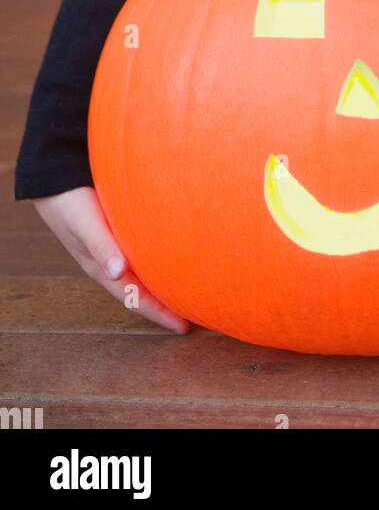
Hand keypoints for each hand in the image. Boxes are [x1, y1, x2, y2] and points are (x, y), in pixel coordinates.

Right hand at [32, 186, 189, 333]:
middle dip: (164, 305)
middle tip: (194, 313)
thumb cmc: (69, 203)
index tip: (182, 328)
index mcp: (102, 268)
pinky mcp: (116, 232)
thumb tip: (117, 272)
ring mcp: (112, 250)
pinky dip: (156, 264)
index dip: (157, 313)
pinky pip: (140, 257)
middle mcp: (109, 263)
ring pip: (141, 275)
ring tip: (186, 292)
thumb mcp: (85, 224)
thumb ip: (101, 246)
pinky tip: (169, 259)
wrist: (53, 181)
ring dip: (161, 285)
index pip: (134, 298)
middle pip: (140, 291)